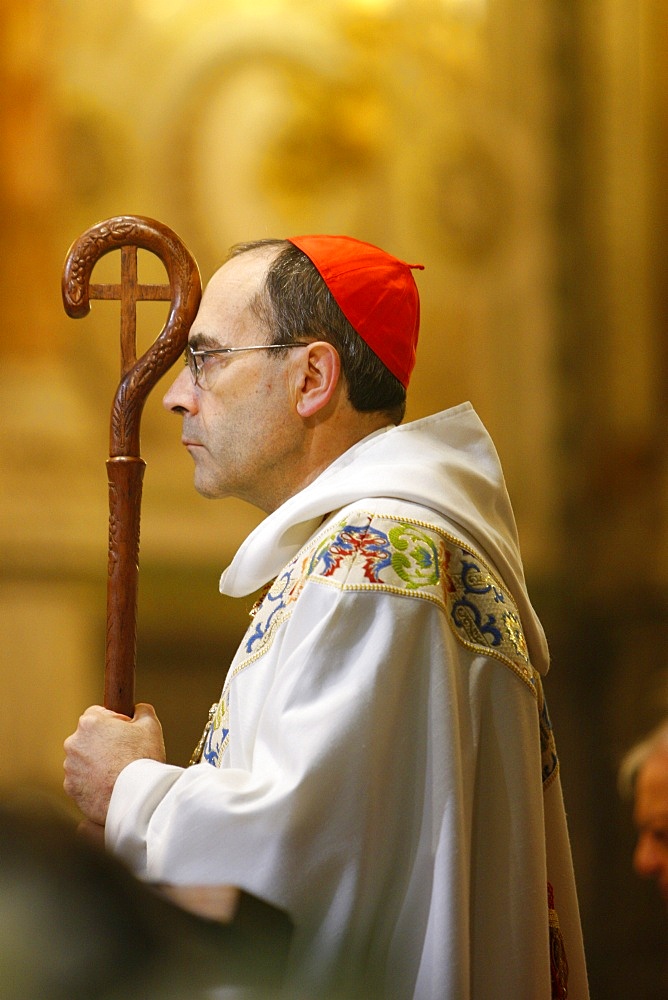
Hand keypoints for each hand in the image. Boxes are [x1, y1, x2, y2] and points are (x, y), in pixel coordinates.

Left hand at [63, 702, 165, 824]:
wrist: (136, 797)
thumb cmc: (143, 759)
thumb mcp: (150, 725)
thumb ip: (142, 711)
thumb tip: (138, 708)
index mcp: (90, 723)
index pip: (97, 714)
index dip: (113, 722)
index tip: (125, 733)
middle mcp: (74, 743)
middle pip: (88, 737)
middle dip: (102, 743)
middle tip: (123, 754)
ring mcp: (70, 767)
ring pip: (83, 759)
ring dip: (96, 763)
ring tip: (118, 772)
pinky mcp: (71, 788)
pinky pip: (81, 780)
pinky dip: (92, 782)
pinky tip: (110, 785)